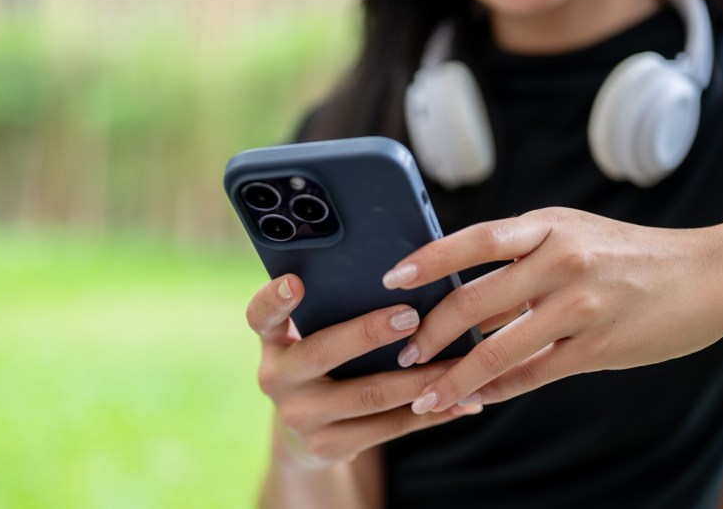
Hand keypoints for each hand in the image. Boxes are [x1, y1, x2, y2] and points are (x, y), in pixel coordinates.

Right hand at [245, 275, 482, 468]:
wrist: (302, 432)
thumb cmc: (322, 360)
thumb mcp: (310, 334)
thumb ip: (333, 307)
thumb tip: (405, 274)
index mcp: (273, 340)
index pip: (260, 315)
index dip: (274, 298)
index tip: (295, 282)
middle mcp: (277, 378)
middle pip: (322, 352)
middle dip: (370, 333)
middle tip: (412, 317)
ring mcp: (300, 416)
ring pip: (368, 395)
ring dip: (418, 378)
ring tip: (457, 362)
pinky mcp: (327, 447)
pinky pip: (387, 428)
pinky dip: (430, 414)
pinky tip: (462, 402)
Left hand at [381, 207, 722, 414]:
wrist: (711, 274)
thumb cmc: (633, 255)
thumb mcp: (575, 235)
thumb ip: (522, 256)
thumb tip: (463, 285)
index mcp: (547, 227)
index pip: (472, 240)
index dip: (427, 260)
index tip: (390, 279)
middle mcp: (560, 259)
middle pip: (474, 299)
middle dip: (430, 332)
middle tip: (403, 352)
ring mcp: (581, 304)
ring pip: (498, 347)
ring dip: (456, 375)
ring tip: (427, 392)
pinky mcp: (600, 344)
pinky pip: (534, 373)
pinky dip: (499, 389)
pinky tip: (477, 399)